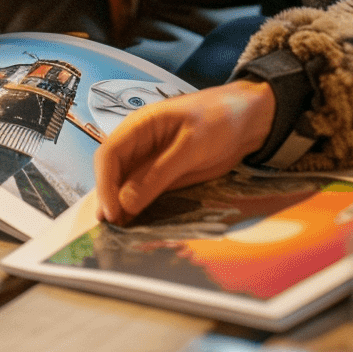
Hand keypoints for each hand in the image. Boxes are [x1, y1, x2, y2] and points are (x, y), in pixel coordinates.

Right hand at [93, 79, 274, 224]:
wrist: (248, 119)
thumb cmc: (219, 119)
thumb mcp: (191, 145)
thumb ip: (158, 173)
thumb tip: (126, 203)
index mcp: (140, 126)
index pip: (108, 155)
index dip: (105, 184)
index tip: (112, 213)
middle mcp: (139, 144)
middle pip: (112, 173)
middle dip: (109, 200)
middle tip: (114, 231)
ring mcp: (151, 161)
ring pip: (125, 186)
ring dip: (121, 208)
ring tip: (121, 234)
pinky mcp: (164, 176)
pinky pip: (144, 193)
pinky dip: (139, 209)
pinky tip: (139, 225)